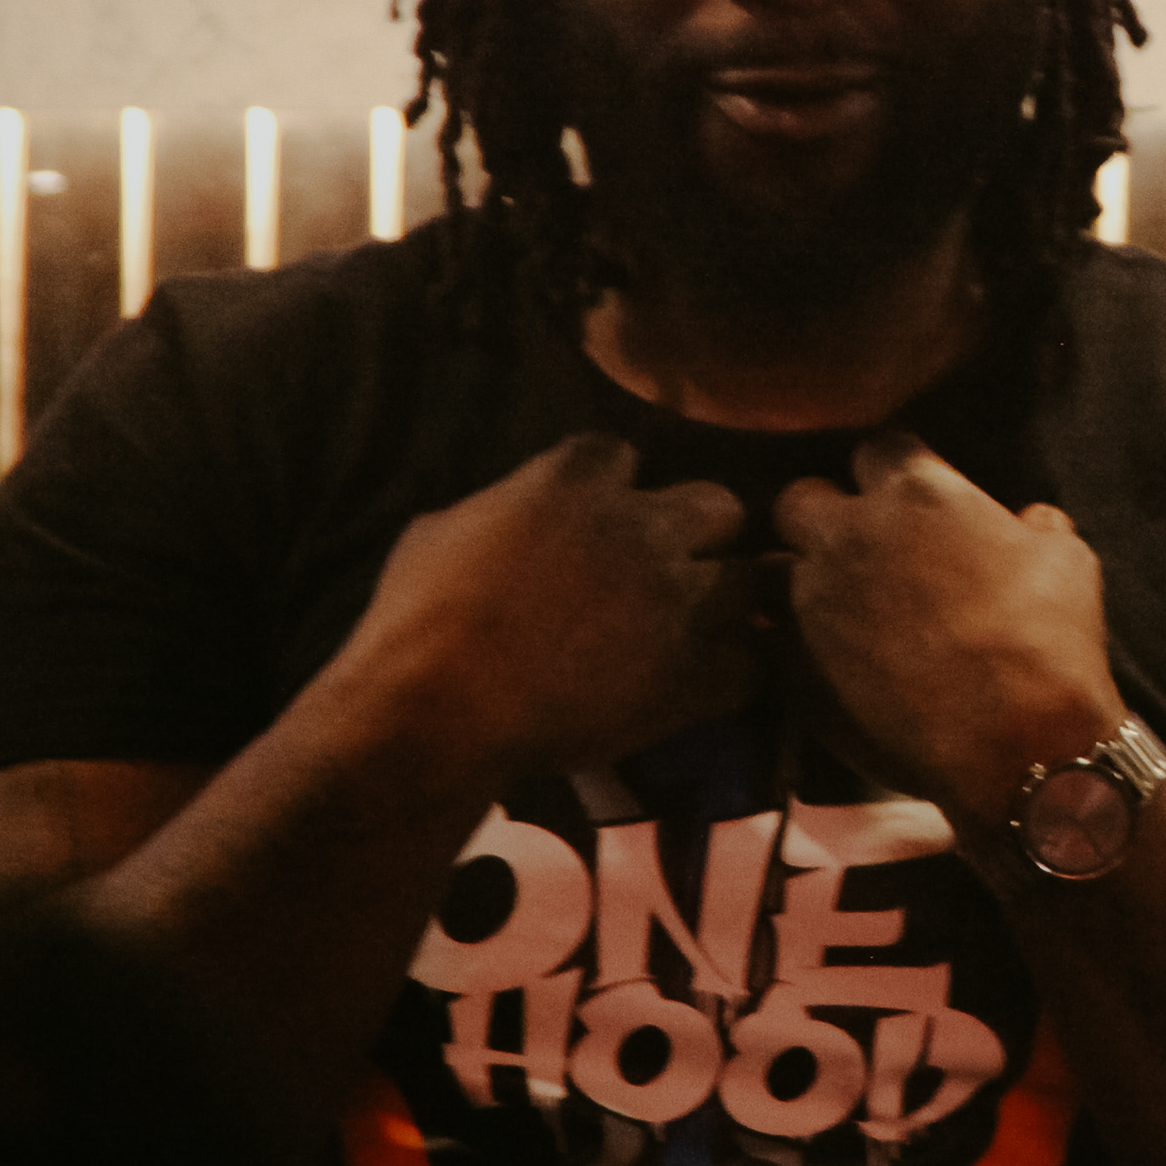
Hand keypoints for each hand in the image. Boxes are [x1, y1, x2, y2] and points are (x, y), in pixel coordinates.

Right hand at [328, 435, 753, 776]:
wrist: (439, 710)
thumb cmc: (417, 620)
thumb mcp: (440, 531)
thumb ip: (498, 509)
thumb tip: (508, 518)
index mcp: (577, 480)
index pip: (622, 455)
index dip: (613, 489)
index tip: (596, 519)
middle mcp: (645, 527)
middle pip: (717, 505)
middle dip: (697, 532)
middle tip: (666, 569)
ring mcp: (678, 601)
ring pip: (746, 580)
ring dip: (721, 602)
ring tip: (694, 629)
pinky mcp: (692, 674)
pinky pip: (747, 667)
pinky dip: (729, 677)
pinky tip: (700, 687)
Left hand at [773, 432, 1122, 821]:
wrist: (1017, 743)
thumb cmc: (1050, 642)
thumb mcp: (1068, 562)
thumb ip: (1035, 527)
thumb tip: (1030, 521)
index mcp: (915, 492)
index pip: (878, 448)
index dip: (893, 473)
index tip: (909, 501)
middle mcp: (849, 535)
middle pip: (801, 498)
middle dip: (824, 517)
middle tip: (860, 551)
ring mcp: (811, 601)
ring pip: (772, 570)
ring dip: (800, 582)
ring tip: (835, 612)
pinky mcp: (792, 666)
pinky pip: (770, 642)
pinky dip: (792, 647)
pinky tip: (827, 665)